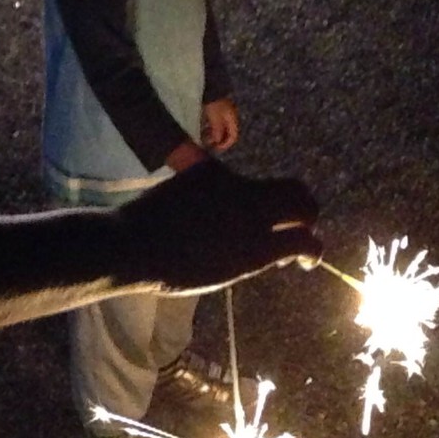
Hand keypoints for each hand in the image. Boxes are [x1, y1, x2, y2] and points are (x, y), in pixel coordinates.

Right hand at [0, 160, 319, 330]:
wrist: (126, 246)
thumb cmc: (133, 232)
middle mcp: (236, 188)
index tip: (264, 214)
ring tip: (309, 251)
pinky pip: (300, 244)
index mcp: (211, 174)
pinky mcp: (253, 247)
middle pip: (293, 190)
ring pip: (304, 212)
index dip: (269, 197)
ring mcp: (247, 215)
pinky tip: (307, 264)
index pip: (254, 182)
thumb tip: (182, 215)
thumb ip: (186, 204)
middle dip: (303, 207)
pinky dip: (311, 252)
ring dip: (310, 231)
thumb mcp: (163, 204)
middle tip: (300, 225)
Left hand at [202, 98, 239, 153]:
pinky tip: (202, 128)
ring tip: (203, 137)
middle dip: (218, 140)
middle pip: (227, 133)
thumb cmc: (213, 102)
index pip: (233, 136)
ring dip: (213, 134)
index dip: (225, 145)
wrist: (209, 86)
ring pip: (220, 128)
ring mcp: (223, 112)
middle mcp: (230, 116)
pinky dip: (210, 127)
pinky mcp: (216, 109)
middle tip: (208, 144)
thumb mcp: (214, 118)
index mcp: (232, 119)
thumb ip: (217, 130)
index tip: (215, 149)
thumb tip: (217, 141)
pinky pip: (215, 122)